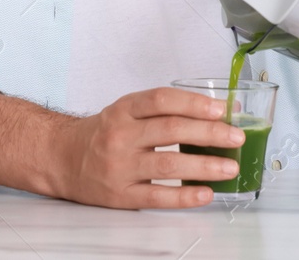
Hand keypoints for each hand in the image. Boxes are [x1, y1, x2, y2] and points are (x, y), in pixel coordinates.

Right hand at [47, 88, 244, 208]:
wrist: (63, 159)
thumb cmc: (104, 133)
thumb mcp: (127, 111)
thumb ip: (164, 111)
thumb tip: (215, 114)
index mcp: (124, 110)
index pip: (162, 100)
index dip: (194, 103)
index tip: (221, 109)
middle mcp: (121, 135)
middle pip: (171, 130)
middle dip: (209, 133)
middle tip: (235, 137)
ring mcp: (120, 166)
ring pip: (168, 165)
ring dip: (205, 166)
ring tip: (230, 167)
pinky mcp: (120, 195)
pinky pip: (158, 196)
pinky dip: (185, 196)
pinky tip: (205, 193)